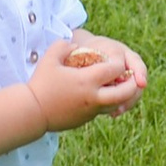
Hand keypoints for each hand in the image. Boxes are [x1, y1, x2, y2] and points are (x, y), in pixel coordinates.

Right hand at [32, 35, 146, 129]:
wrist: (33, 112)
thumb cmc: (41, 82)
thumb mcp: (50, 57)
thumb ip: (64, 46)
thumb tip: (75, 46)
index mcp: (87, 80)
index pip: (115, 70)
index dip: (120, 64)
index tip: (118, 60)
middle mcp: (93, 98)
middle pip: (124, 93)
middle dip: (132, 85)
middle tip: (133, 78)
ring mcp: (91, 111)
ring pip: (116, 105)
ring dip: (121, 97)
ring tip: (119, 87)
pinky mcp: (85, 120)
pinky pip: (102, 110)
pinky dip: (106, 103)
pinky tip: (99, 95)